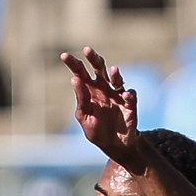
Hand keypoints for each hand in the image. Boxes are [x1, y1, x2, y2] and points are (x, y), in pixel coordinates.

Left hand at [61, 47, 139, 163]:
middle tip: (87, 50)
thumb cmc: (96, 130)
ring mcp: (117, 94)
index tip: (64, 56)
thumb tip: (74, 80)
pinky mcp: (130, 104)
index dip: (73, 63)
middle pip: (99, 68)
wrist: (114, 145)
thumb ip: (81, 99)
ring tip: (113, 70)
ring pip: (116, 78)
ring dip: (115, 74)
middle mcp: (103, 88)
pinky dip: (129, 95)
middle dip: (93, 58)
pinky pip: (131, 96)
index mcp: (89, 90)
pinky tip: (126, 96)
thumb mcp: (84, 116)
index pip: (80, 73)